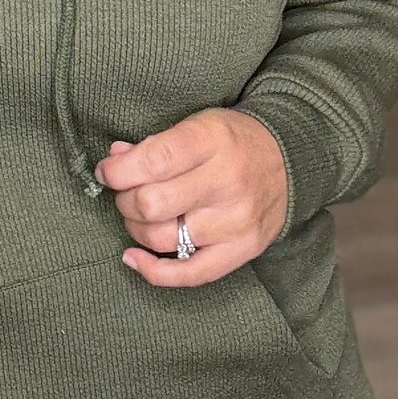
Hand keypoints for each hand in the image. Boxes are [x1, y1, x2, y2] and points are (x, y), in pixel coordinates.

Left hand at [95, 109, 287, 288]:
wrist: (291, 160)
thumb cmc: (233, 141)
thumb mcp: (197, 125)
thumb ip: (154, 144)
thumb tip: (113, 161)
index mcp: (212, 141)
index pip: (153, 161)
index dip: (117, 171)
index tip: (106, 172)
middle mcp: (227, 181)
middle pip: (152, 203)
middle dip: (125, 200)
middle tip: (127, 193)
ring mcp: (236, 220)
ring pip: (163, 238)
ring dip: (137, 229)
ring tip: (140, 217)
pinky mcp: (243, 249)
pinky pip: (190, 273)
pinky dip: (153, 270)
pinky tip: (134, 257)